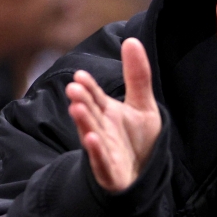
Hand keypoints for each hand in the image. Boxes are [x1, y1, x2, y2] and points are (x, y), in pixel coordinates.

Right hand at [66, 38, 161, 192]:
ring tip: (76, 108)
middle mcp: (102, 130)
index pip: (96, 97)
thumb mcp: (143, 106)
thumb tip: (131, 39)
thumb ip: (137, 76)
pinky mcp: (109, 173)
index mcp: (107, 113)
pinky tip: (91, 140)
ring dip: (84, 122)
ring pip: (91, 134)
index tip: (81, 75)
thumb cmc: (138, 141)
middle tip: (74, 87)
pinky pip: (100, 162)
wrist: (143, 176)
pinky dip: (96, 152)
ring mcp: (104, 151)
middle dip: (83, 101)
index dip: (89, 87)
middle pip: (91, 113)